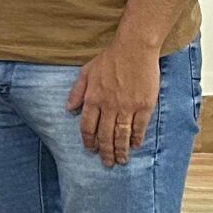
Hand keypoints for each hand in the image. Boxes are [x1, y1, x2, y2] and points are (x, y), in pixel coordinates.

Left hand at [68, 39, 161, 167]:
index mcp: (93, 99)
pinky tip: (135, 146)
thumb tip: (68, 109)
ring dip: (121, 150)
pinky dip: (136, 138)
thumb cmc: (109, 59)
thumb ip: (77, 92)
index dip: (89, 141)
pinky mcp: (144, 105)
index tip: (91, 150)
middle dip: (105, 151)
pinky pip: (139, 126)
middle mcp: (108, 106)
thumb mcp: (86, 72)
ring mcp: (127, 107)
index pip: (88, 127)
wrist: (134, 49)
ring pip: (122, 134)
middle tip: (107, 163)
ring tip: (121, 161)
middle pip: (105, 135)